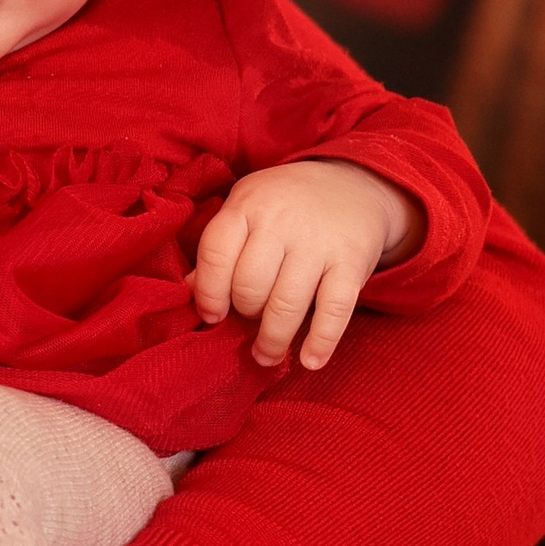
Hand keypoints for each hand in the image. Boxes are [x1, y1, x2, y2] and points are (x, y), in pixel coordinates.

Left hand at [192, 158, 419, 369]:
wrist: (353, 184)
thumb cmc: (285, 204)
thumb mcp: (246, 208)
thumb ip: (221, 246)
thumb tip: (191, 289)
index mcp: (247, 206)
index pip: (216, 254)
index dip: (208, 293)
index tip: (211, 315)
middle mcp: (281, 222)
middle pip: (250, 285)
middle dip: (244, 313)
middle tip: (248, 321)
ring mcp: (319, 243)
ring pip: (287, 304)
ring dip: (273, 339)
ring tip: (266, 356)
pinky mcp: (353, 262)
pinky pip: (335, 310)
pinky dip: (321, 341)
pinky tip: (310, 361)